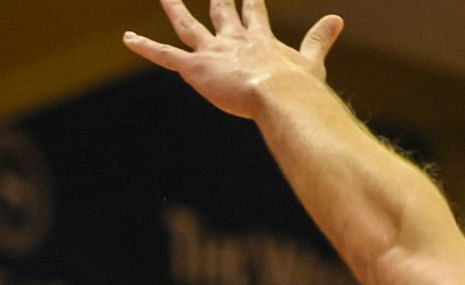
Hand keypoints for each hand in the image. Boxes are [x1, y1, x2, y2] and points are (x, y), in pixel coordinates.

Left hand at [124, 0, 342, 118]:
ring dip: (173, 8)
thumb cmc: (297, 88)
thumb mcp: (310, 61)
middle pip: (221, 11)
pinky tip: (127, 38)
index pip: (253, 13)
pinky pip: (165, 55)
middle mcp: (233, 40)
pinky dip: (145, 46)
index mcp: (259, 39)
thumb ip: (319, 40)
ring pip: (187, 25)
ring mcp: (213, 52)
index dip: (250, 1)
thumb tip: (337, 19)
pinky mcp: (196, 68)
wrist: (281, 95)